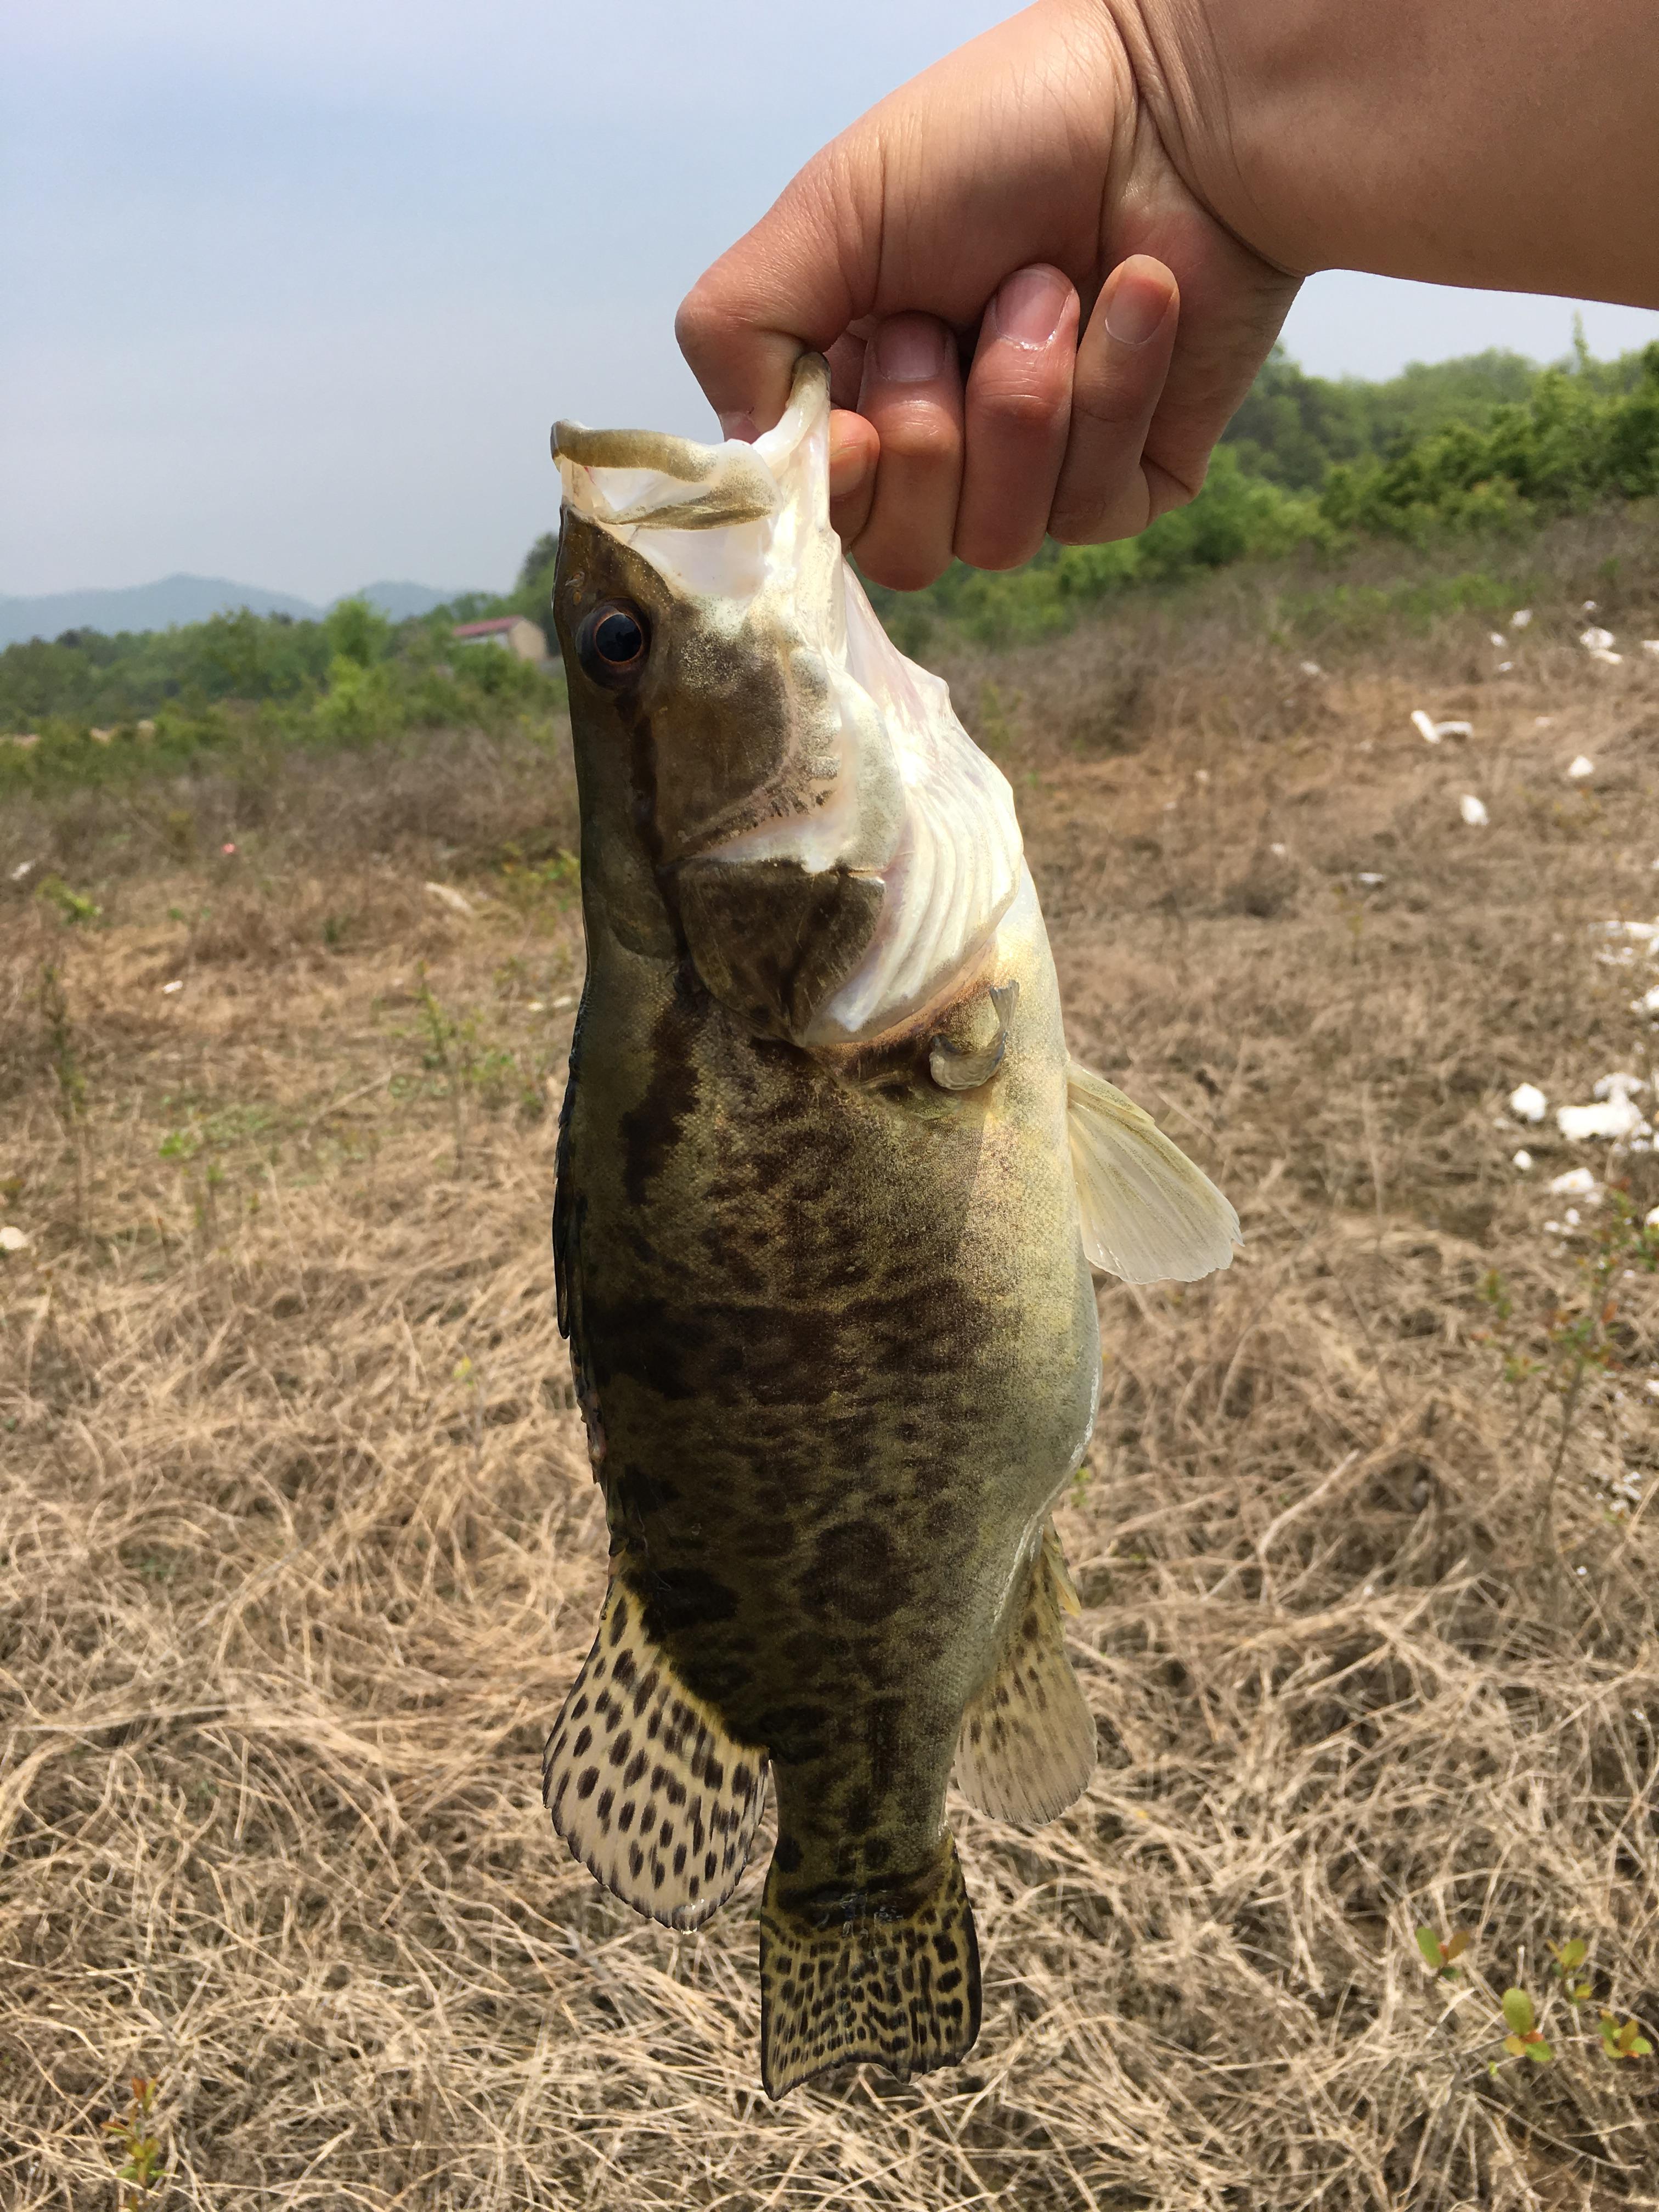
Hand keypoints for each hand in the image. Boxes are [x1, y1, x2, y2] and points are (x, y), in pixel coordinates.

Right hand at [675, 0, 1300, 587]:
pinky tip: (1131, 298)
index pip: (822, 517)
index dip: (841, 482)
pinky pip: (1091, 507)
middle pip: (906, 550)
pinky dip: (1110, 387)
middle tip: (953, 312)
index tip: (856, 417)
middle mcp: (946, 452)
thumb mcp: (827, 211)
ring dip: (1022, 394)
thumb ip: (737, 330)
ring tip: (1051, 285)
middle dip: (929, 426)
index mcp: (858, 393)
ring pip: (1000, 536)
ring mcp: (1039, 478)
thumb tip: (750, 458)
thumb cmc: (1001, 135)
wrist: (1175, 101)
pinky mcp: (1130, 485)